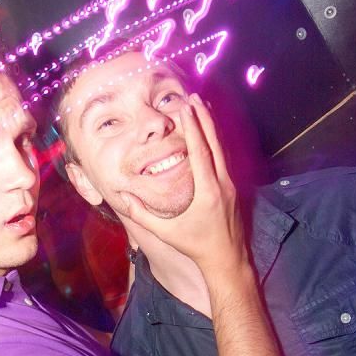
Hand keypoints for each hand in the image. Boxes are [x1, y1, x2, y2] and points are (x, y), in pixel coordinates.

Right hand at [120, 95, 246, 275]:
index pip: (200, 152)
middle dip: (205, 118)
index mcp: (207, 192)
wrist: (226, 259)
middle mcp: (222, 184)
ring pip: (222, 149)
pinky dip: (217, 142)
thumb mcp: (165, 233)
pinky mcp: (233, 188)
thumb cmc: (195, 246)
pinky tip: (211, 133)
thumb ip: (142, 215)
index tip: (186, 107)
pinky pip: (224, 158)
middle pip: (215, 143)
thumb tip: (123, 197)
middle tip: (195, 97)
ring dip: (212, 127)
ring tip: (204, 107)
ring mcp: (231, 185)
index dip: (194, 128)